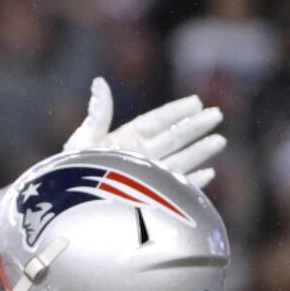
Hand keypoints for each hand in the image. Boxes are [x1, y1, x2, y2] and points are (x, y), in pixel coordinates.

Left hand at [63, 77, 225, 187]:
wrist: (70, 208)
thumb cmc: (71, 173)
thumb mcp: (84, 140)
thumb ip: (98, 114)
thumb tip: (99, 82)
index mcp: (122, 140)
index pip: (154, 122)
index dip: (175, 111)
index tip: (196, 101)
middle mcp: (136, 157)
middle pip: (172, 139)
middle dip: (194, 127)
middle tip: (217, 114)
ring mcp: (144, 178)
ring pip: (178, 162)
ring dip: (199, 152)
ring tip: (219, 141)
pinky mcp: (148, 200)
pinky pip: (175, 189)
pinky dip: (193, 182)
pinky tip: (209, 173)